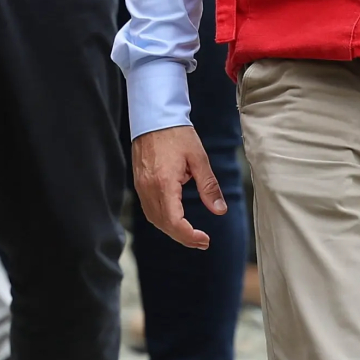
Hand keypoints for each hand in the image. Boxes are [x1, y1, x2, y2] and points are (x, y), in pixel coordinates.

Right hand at [132, 124, 226, 250]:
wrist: (154, 118)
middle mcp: (149, 188)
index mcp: (164, 183)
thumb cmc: (177, 134)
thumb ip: (209, 186)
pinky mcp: (139, 184)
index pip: (174, 221)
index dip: (189, 235)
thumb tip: (220, 210)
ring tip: (191, 234)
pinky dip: (163, 220)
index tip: (205, 239)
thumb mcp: (199, 158)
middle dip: (183, 237)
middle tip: (202, 241)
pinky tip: (175, 219)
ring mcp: (141, 187)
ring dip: (172, 230)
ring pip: (154, 219)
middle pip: (163, 225)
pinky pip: (149, 209)